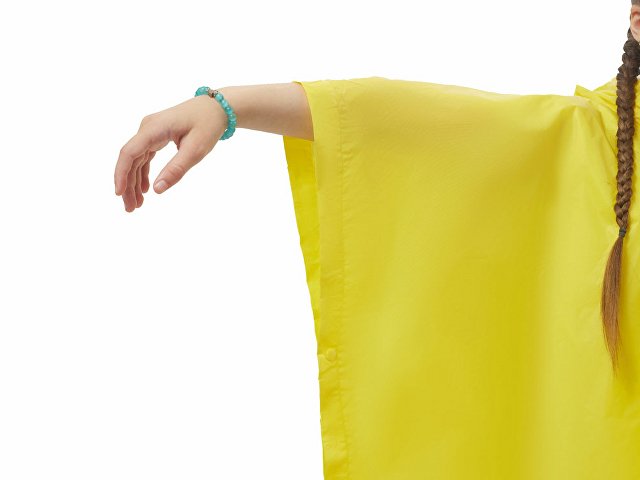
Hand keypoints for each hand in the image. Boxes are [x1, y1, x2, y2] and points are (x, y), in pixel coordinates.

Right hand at [115, 94, 226, 211]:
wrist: (216, 108)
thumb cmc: (208, 125)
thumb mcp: (196, 150)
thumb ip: (176, 169)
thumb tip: (157, 190)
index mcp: (154, 129)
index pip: (130, 153)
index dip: (121, 174)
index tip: (119, 193)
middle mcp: (147, 128)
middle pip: (130, 159)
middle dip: (127, 184)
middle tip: (130, 208)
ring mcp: (150, 131)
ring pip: (136, 160)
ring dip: (134, 182)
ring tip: (137, 204)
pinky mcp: (156, 136)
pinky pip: (144, 156)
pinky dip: (143, 173)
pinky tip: (145, 189)